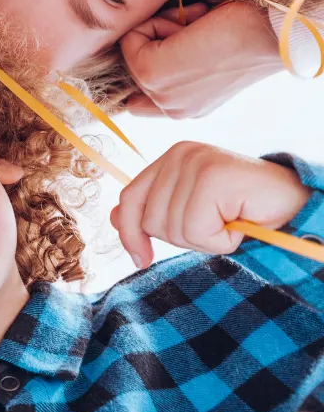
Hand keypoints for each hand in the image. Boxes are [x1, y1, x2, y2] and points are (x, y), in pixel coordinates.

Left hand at [111, 142, 308, 268]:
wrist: (299, 207)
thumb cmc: (247, 212)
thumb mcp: (192, 212)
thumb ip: (154, 210)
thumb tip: (112, 218)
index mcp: (170, 159)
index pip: (128, 198)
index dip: (129, 232)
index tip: (140, 258)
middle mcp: (180, 154)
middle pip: (149, 219)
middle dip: (183, 237)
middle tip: (217, 226)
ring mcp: (197, 161)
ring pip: (173, 227)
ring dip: (206, 239)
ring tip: (231, 221)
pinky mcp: (214, 176)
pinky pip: (197, 229)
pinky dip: (220, 240)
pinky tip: (240, 222)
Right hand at [119, 1, 283, 118]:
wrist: (270, 33)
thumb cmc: (246, 36)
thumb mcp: (202, 64)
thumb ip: (167, 77)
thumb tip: (129, 92)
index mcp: (184, 110)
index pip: (139, 91)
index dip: (157, 54)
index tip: (191, 42)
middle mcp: (170, 110)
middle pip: (135, 63)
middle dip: (161, 39)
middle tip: (198, 35)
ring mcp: (160, 95)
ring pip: (133, 48)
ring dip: (162, 29)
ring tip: (197, 31)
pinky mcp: (152, 72)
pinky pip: (132, 36)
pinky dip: (159, 22)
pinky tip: (191, 26)